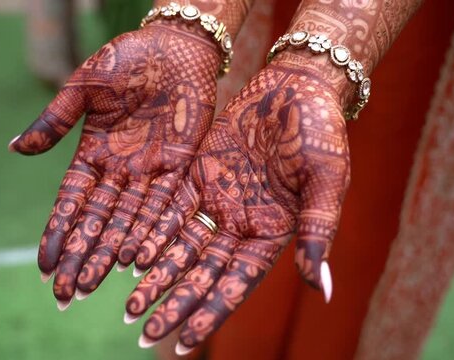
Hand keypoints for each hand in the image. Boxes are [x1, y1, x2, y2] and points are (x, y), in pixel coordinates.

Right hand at [9, 20, 221, 305]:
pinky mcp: (180, 166)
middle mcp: (121, 170)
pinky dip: (152, 232)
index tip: (44, 266)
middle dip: (82, 257)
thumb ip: (56, 120)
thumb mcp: (84, 87)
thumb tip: (14, 149)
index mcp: (94, 153)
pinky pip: (165, 205)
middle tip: (66, 293)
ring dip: (111, 253)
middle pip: (98, 221)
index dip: (58, 233)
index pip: (72, 202)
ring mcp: (150, 171)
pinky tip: (137, 260)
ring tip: (93, 285)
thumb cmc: (127, 59)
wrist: (175, 46)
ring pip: (128, 221)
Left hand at [123, 56, 350, 352]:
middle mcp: (242, 224)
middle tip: (142, 330)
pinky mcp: (199, 176)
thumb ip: (316, 230)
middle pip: (202, 272)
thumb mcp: (325, 180)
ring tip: (130, 304)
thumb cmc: (321, 131)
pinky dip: (151, 232)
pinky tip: (129, 255)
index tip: (182, 341)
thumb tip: (320, 288)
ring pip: (180, 246)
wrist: (296, 86)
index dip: (210, 312)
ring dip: (156, 275)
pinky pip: (170, 209)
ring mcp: (219, 201)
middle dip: (174, 302)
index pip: (236, 282)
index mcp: (273, 232)